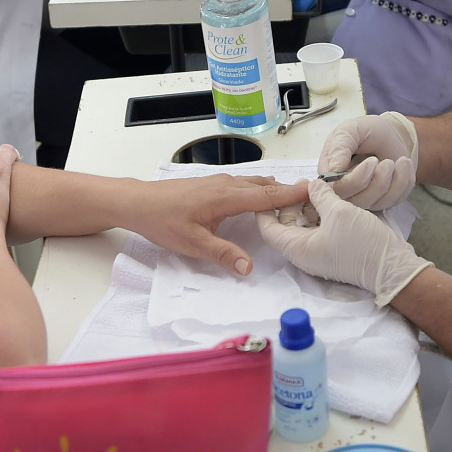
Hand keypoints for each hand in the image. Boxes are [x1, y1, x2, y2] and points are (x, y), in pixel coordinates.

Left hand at [130, 174, 307, 275]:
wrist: (138, 202)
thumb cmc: (162, 221)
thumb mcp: (192, 243)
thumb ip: (222, 254)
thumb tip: (248, 268)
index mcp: (226, 197)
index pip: (266, 196)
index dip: (290, 196)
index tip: (313, 192)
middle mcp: (226, 185)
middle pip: (264, 186)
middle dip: (287, 192)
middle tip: (312, 198)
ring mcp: (218, 182)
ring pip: (254, 183)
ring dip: (273, 190)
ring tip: (293, 197)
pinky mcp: (211, 185)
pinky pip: (244, 184)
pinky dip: (259, 189)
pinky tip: (261, 194)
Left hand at [257, 180, 431, 304]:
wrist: (392, 268)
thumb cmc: (364, 243)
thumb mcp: (339, 211)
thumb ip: (321, 195)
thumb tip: (312, 185)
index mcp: (297, 248)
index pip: (268, 228)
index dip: (265, 207)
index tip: (270, 188)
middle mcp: (304, 254)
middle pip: (284, 226)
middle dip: (290, 203)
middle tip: (302, 184)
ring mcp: (318, 254)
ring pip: (302, 228)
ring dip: (306, 208)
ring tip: (317, 189)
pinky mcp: (332, 252)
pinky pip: (317, 231)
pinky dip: (318, 216)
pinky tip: (328, 201)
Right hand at [319, 112, 418, 209]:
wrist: (391, 134)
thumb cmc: (367, 131)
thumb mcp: (351, 130)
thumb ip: (340, 147)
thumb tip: (333, 169)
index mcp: (331, 173)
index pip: (338, 189)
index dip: (356, 180)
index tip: (373, 161)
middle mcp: (346, 190)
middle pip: (359, 201)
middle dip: (378, 182)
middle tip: (389, 162)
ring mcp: (365, 197)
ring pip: (379, 203)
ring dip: (395, 181)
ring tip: (400, 161)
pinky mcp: (384, 200)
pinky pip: (395, 200)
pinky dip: (404, 182)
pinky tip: (404, 166)